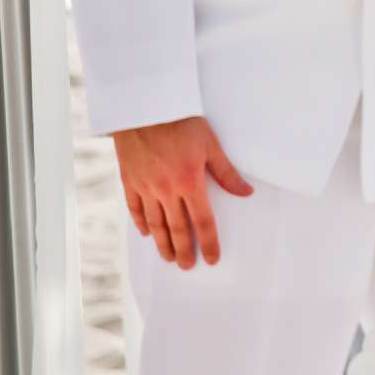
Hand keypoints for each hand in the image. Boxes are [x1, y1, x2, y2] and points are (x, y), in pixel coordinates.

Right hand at [112, 116, 253, 267]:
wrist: (143, 107)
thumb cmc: (181, 122)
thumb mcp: (211, 145)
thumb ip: (227, 172)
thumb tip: (246, 193)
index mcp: (189, 182)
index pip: (202, 221)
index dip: (209, 242)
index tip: (211, 259)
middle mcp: (165, 190)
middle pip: (177, 228)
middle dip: (184, 250)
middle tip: (187, 267)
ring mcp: (145, 187)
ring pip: (155, 223)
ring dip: (163, 243)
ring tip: (169, 258)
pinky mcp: (129, 180)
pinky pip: (134, 207)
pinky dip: (141, 222)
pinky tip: (147, 233)